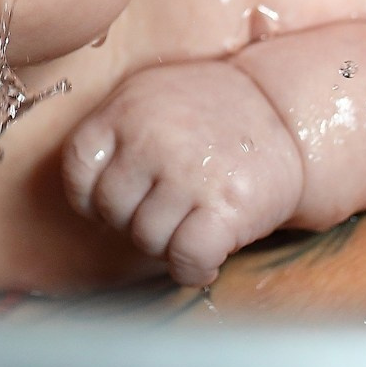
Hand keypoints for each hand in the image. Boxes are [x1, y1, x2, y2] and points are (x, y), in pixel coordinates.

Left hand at [61, 60, 303, 286]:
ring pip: (147, 240)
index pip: (79, 169)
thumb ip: (114, 134)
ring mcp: (189, 173)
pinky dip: (193, 269)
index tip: (117, 202)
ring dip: (168, 246)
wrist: (286, 111)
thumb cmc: (211, 113)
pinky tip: (206, 259)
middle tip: (167, 212)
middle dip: (135, 221)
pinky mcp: (226, 206)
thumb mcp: (151, 97)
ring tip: (192, 225)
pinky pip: (186, 258)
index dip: (91, 197)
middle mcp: (153, 139)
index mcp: (127, 109)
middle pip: (112, 211)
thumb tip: (86, 199)